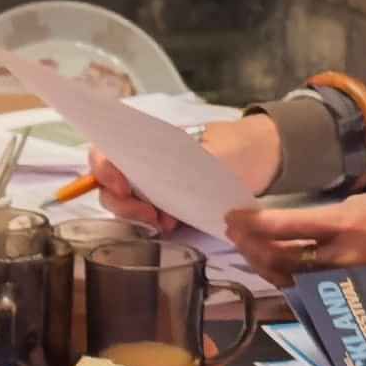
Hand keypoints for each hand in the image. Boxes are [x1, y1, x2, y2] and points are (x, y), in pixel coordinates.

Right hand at [85, 110, 280, 234]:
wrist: (263, 157)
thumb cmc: (237, 147)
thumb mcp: (216, 154)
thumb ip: (190, 168)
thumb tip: (163, 185)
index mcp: (147, 140)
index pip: (104, 151)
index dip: (102, 169)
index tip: (121, 187)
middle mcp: (142, 161)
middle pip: (108, 184)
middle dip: (123, 204)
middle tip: (151, 216)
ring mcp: (151, 183)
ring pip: (124, 202)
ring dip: (137, 217)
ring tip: (165, 222)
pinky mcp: (164, 202)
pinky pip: (144, 215)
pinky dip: (152, 223)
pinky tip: (171, 224)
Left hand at [221, 188, 365, 275]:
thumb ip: (332, 218)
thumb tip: (301, 227)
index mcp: (343, 223)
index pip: (284, 226)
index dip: (253, 224)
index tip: (233, 216)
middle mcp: (341, 254)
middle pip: (278, 257)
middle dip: (250, 246)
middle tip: (236, 233)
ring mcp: (346, 277)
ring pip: (290, 278)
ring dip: (264, 264)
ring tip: (250, 249)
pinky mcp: (353, 289)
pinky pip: (312, 290)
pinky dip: (288, 281)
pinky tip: (278, 272)